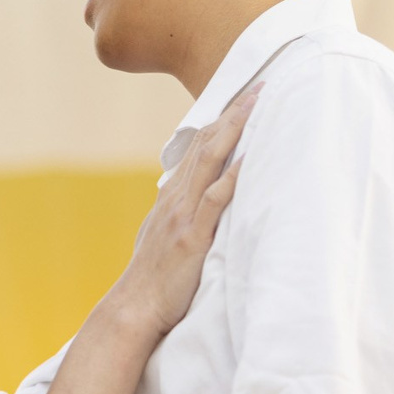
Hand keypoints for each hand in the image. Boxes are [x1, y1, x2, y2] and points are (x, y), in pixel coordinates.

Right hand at [109, 84, 256, 337]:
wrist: (134, 307)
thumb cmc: (152, 278)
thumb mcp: (162, 236)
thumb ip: (178, 213)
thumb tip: (192, 200)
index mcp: (171, 197)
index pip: (197, 147)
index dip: (221, 120)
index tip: (243, 99)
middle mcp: (177, 198)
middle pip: (206, 143)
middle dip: (234, 113)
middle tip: (259, 87)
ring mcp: (184, 215)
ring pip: (211, 160)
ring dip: (236, 129)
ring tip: (259, 104)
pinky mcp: (193, 236)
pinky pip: (216, 199)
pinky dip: (234, 174)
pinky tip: (250, 157)